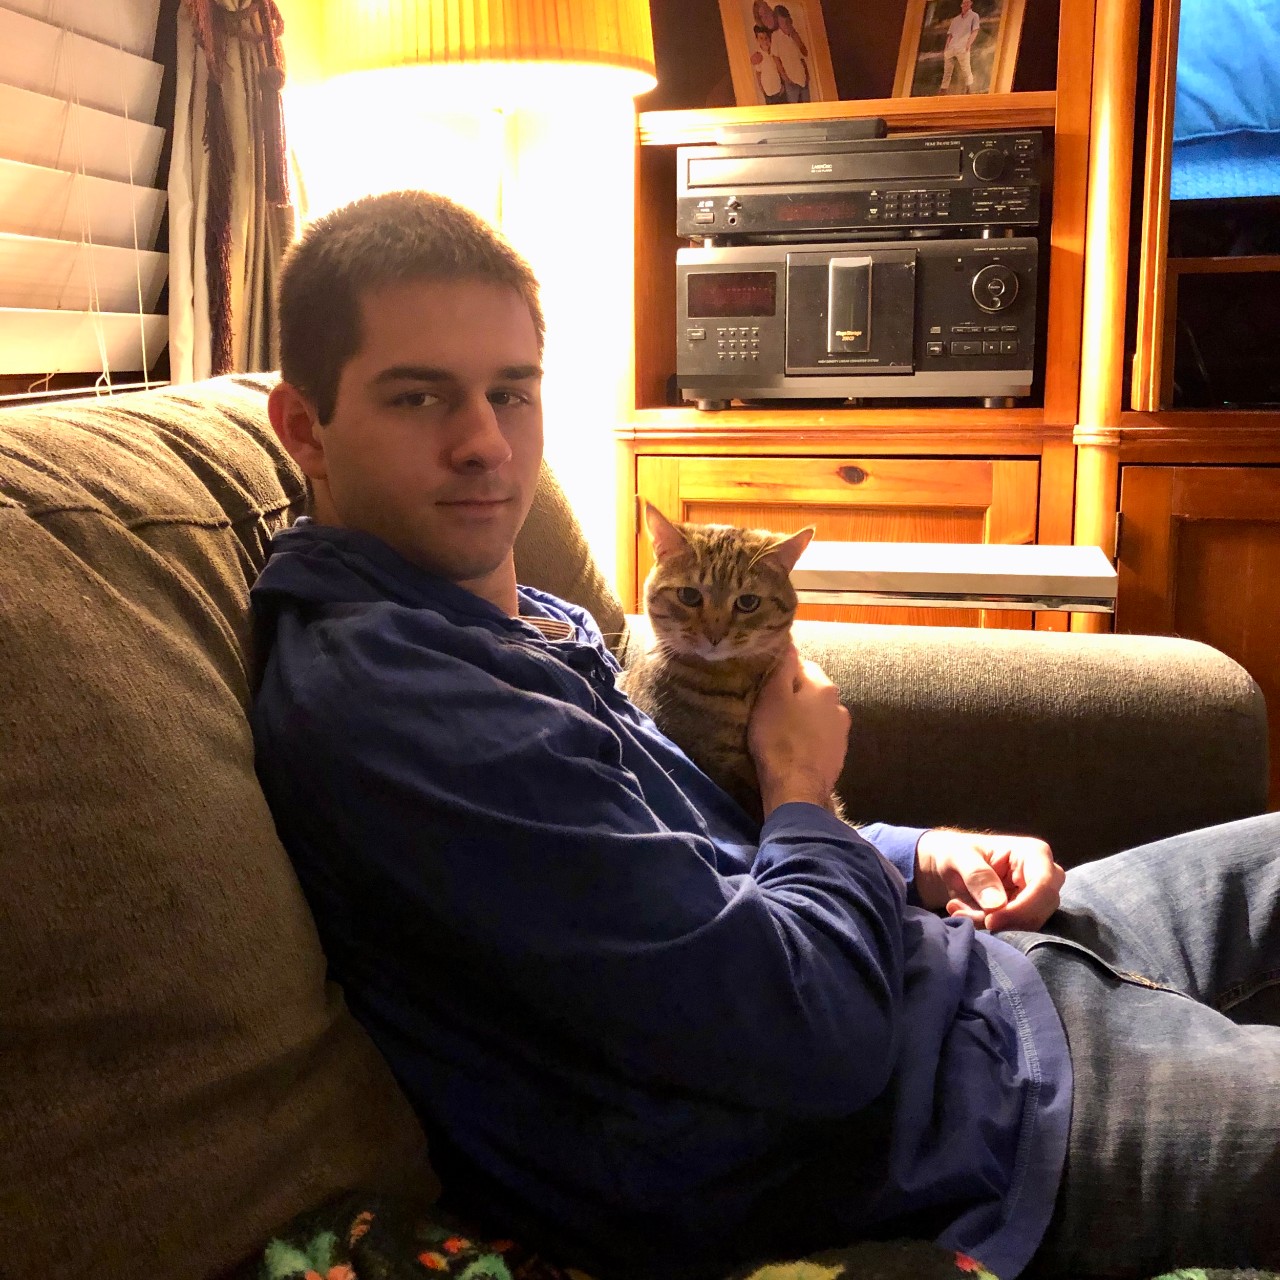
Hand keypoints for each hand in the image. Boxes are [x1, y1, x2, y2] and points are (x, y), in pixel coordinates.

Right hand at [748, 644, 849, 815]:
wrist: (797, 790)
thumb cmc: (779, 739)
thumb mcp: (771, 697)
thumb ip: (782, 667)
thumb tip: (789, 642)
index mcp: (824, 687)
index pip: (801, 665)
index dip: (781, 671)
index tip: (764, 683)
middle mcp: (839, 705)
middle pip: (812, 690)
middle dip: (793, 694)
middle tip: (769, 706)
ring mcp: (842, 732)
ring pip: (817, 714)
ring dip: (802, 716)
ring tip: (780, 729)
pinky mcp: (838, 754)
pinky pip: (820, 736)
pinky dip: (808, 737)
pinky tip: (793, 747)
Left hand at [914, 829, 1063, 931]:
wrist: (951, 866)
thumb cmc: (957, 853)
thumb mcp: (957, 856)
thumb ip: (977, 875)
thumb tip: (997, 905)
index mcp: (1034, 853)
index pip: (1043, 886)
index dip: (1021, 909)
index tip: (990, 920)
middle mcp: (1044, 875)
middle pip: (1040, 910)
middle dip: (1004, 921)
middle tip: (965, 914)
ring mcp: (1037, 896)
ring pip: (1028, 925)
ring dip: (993, 926)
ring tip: (960, 910)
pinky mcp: (1026, 913)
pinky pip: (1016, 930)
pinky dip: (990, 929)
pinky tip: (966, 914)